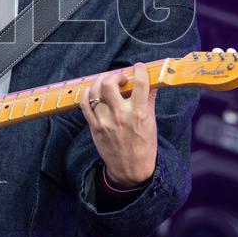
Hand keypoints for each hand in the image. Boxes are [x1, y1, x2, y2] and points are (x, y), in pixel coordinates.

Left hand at [78, 63, 156, 187]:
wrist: (130, 170)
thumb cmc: (143, 145)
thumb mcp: (151, 122)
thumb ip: (149, 100)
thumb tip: (152, 82)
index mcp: (139, 113)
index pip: (140, 84)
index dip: (140, 70)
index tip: (139, 67)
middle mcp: (121, 115)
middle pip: (109, 84)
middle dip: (115, 75)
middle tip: (120, 79)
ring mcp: (105, 121)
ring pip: (95, 91)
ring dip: (100, 81)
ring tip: (107, 82)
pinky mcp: (94, 127)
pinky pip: (85, 104)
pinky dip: (88, 93)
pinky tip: (94, 92)